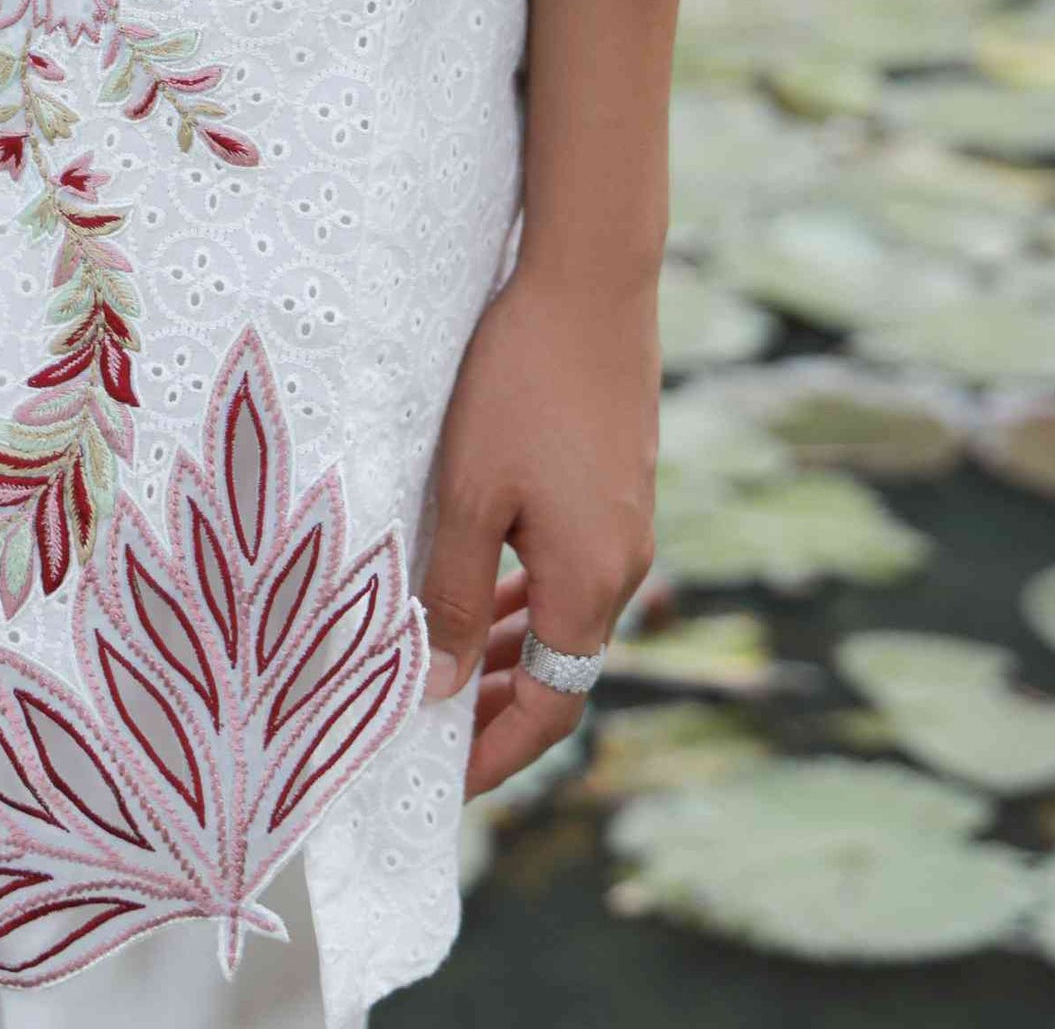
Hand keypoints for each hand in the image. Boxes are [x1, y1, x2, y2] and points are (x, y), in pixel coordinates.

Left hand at [418, 261, 657, 797]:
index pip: (550, 706)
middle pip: (563, 666)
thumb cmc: (520, 383)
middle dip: (496, 703)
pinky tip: (484, 582)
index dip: (493, 750)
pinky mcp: (618, 481)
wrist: (590, 279)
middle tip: (428, 726)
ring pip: (565, 612)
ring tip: (446, 665)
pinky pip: (570, 564)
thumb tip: (440, 688)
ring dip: (509, 645)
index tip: (438, 776)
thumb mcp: (468, 495)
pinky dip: (526, 591)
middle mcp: (622, 562)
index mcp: (591, 581)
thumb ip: (452, 597)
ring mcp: (626, 519)